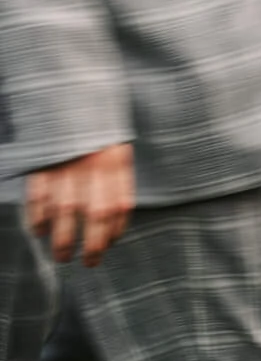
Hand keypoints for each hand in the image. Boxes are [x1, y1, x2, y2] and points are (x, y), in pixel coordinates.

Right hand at [25, 143, 133, 265]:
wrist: (69, 98)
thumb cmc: (94, 131)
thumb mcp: (115, 148)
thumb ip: (116, 179)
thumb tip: (114, 221)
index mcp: (117, 161)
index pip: (121, 205)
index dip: (116, 230)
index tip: (109, 245)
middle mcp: (94, 166)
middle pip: (96, 214)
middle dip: (93, 245)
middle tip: (89, 262)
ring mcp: (66, 166)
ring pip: (65, 212)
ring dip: (63, 240)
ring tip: (63, 257)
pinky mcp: (40, 165)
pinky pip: (38, 199)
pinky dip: (38, 219)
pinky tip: (40, 232)